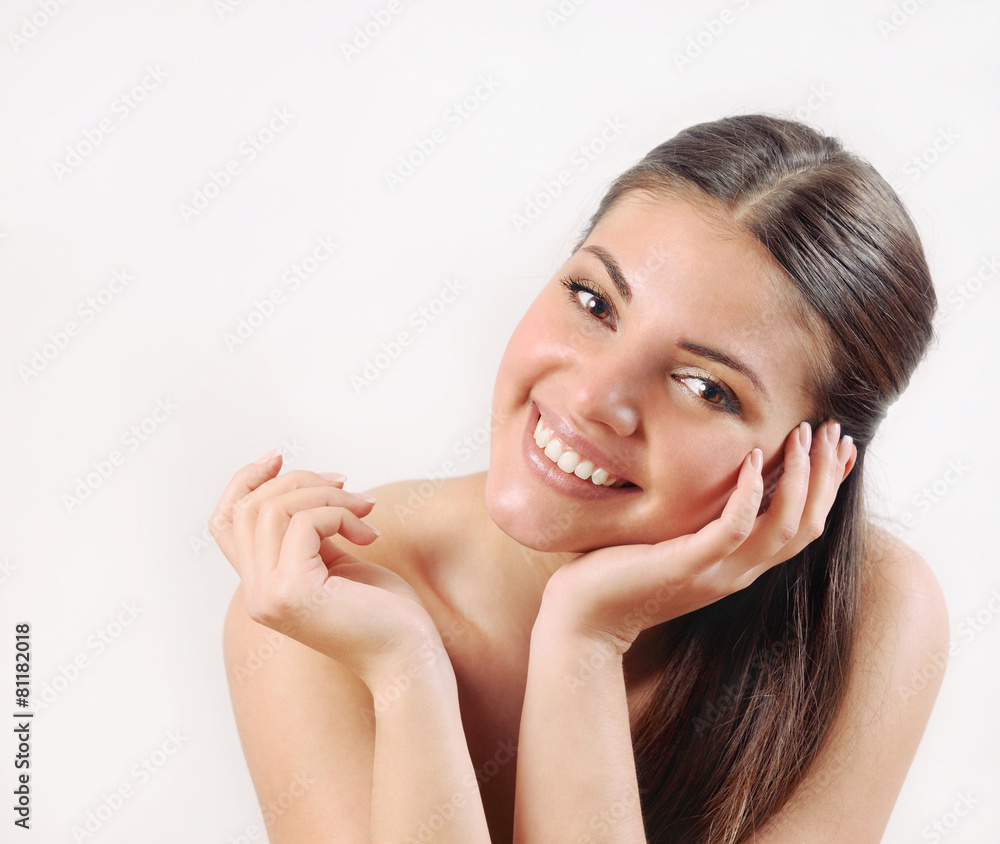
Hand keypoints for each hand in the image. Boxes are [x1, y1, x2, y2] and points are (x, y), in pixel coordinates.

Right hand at [210, 451, 445, 686]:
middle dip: (302, 481)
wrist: (407, 658)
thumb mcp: (338, 561)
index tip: (278, 456)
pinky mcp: (292, 592)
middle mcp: (256, 594)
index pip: (226, 522)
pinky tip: (369, 534)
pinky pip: (305, 522)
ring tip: (364, 510)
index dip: (245, 482)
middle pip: (251, 507)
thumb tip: (307, 485)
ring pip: (274, 509)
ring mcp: (269, 595)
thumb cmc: (384, 611)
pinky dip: (339, 514)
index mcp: (262, 585)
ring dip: (326, 495)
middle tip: (347, 486)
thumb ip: (310, 533)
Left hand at [536, 421, 856, 653]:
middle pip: (806, 525)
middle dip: (825, 476)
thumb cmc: (619, 576)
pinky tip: (754, 458)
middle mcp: (737, 573)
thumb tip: (711, 486)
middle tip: (833, 431)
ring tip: (804, 434)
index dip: (828, 489)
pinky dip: (750, 493)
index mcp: (738, 568)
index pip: (802, 529)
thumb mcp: (673, 545)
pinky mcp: (687, 565)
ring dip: (800, 478)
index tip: (843, 450)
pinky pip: (733, 529)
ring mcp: (716, 572)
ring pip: (783, 527)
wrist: (583, 620)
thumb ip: (700, 523)